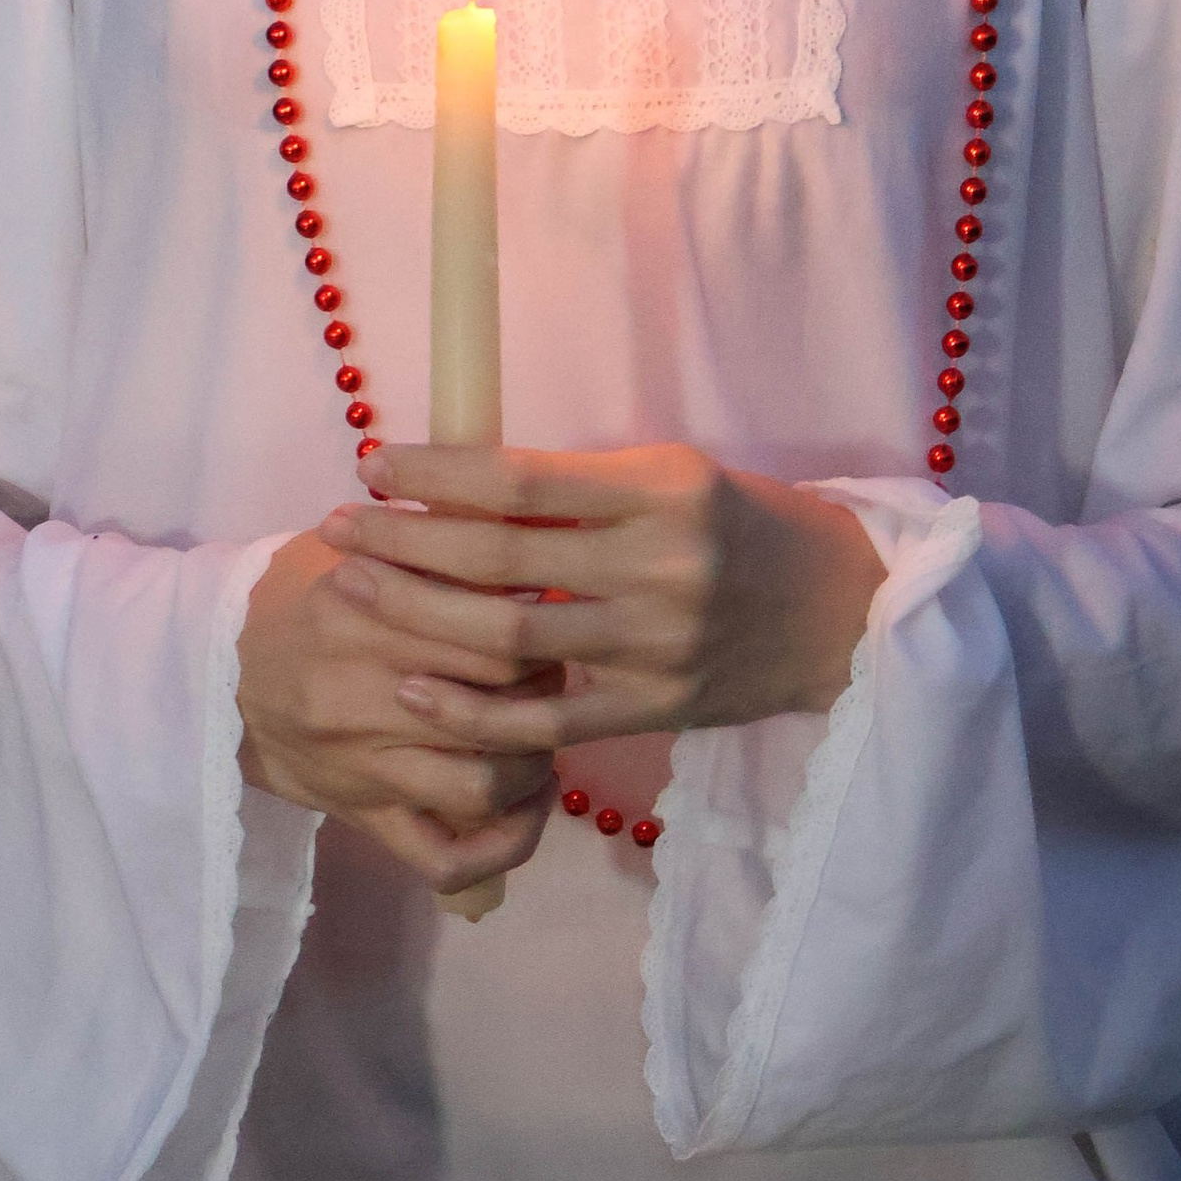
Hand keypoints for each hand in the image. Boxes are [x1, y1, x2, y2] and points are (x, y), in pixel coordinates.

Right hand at [236, 527, 562, 897]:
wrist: (213, 676)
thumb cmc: (294, 601)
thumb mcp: (348, 550)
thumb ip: (425, 538)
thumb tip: (515, 520)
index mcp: (360, 613)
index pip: (487, 629)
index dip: (537, 629)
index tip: (549, 619)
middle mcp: (363, 694)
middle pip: (496, 703)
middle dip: (545, 691)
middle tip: (554, 675)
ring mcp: (364, 765)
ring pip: (481, 786)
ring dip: (533, 767)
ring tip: (540, 740)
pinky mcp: (364, 816)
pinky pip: (444, 859)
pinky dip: (502, 846)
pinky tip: (526, 811)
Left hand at [314, 444, 883, 762]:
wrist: (842, 610)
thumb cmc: (743, 524)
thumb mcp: (672, 477)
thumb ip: (579, 487)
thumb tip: (460, 483)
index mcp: (661, 487)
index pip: (519, 478)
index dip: (434, 472)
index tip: (372, 462)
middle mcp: (659, 564)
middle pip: (500, 558)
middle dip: (404, 542)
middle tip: (338, 528)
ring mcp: (658, 643)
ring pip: (512, 638)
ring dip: (418, 616)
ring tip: (354, 592)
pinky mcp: (659, 706)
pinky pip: (549, 718)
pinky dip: (474, 710)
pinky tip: (413, 690)